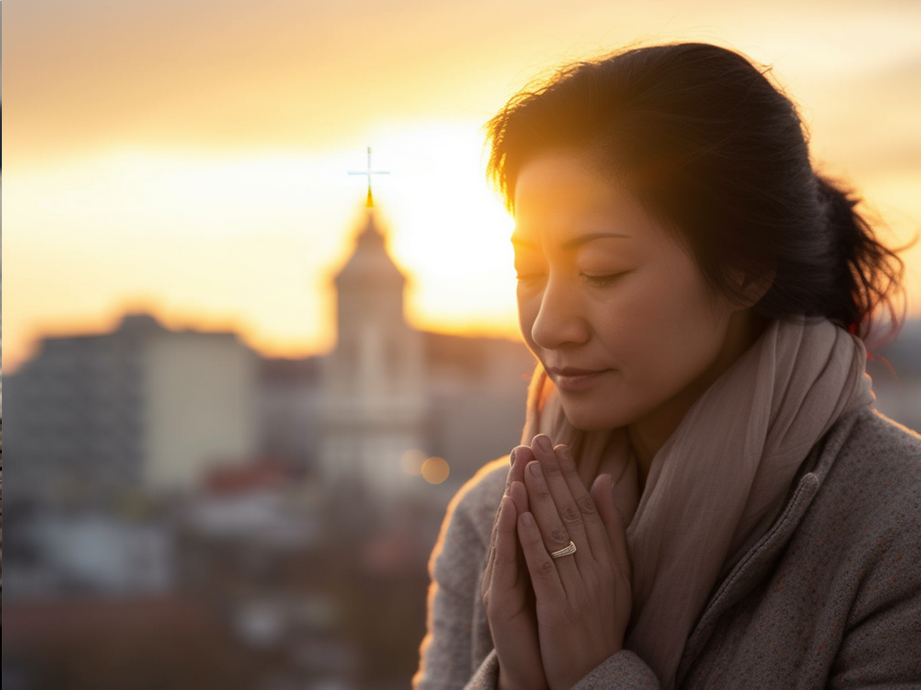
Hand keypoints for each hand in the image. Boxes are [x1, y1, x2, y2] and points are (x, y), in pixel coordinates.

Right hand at [482, 447, 548, 689]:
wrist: (542, 671)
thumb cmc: (554, 623)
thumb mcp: (565, 578)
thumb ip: (571, 542)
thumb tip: (587, 502)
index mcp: (531, 556)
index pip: (535, 510)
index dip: (541, 477)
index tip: (549, 444)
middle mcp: (512, 563)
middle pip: (517, 513)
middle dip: (523, 476)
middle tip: (528, 442)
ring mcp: (502, 579)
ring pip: (508, 530)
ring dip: (513, 494)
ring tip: (520, 465)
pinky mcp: (499, 597)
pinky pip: (506, 560)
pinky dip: (510, 532)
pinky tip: (513, 508)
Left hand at [518, 435, 631, 689]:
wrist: (598, 675)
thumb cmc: (603, 619)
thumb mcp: (617, 572)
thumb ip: (611, 527)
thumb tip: (604, 480)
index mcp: (610, 559)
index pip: (587, 508)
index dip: (570, 476)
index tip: (555, 447)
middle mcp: (598, 569)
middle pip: (572, 513)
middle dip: (553, 476)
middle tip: (537, 442)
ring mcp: (579, 588)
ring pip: (557, 535)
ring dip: (540, 498)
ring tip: (526, 467)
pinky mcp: (559, 607)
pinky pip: (544, 567)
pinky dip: (532, 538)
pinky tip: (520, 513)